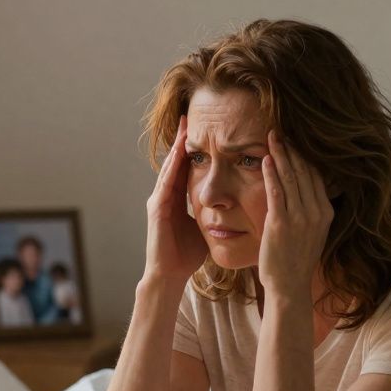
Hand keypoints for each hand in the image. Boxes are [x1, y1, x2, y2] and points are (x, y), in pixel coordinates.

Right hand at [144, 115, 209, 284]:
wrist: (170, 275)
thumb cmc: (187, 255)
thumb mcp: (204, 226)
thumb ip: (213, 212)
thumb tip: (234, 204)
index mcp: (177, 200)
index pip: (186, 167)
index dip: (194, 148)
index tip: (203, 128)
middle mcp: (165, 197)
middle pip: (175, 162)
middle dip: (181, 140)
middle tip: (189, 115)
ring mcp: (158, 202)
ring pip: (169, 168)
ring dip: (175, 147)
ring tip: (183, 127)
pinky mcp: (157, 211)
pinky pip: (166, 184)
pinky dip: (172, 168)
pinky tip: (179, 154)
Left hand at [258, 129, 333, 296]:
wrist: (289, 286)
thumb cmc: (296, 260)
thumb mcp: (313, 232)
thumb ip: (312, 210)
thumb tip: (309, 190)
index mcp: (326, 212)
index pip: (318, 175)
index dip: (307, 155)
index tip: (298, 138)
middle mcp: (316, 212)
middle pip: (305, 172)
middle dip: (294, 149)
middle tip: (283, 128)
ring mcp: (299, 218)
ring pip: (291, 178)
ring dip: (281, 155)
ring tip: (272, 136)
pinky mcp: (280, 224)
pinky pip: (276, 192)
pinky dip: (271, 174)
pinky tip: (266, 159)